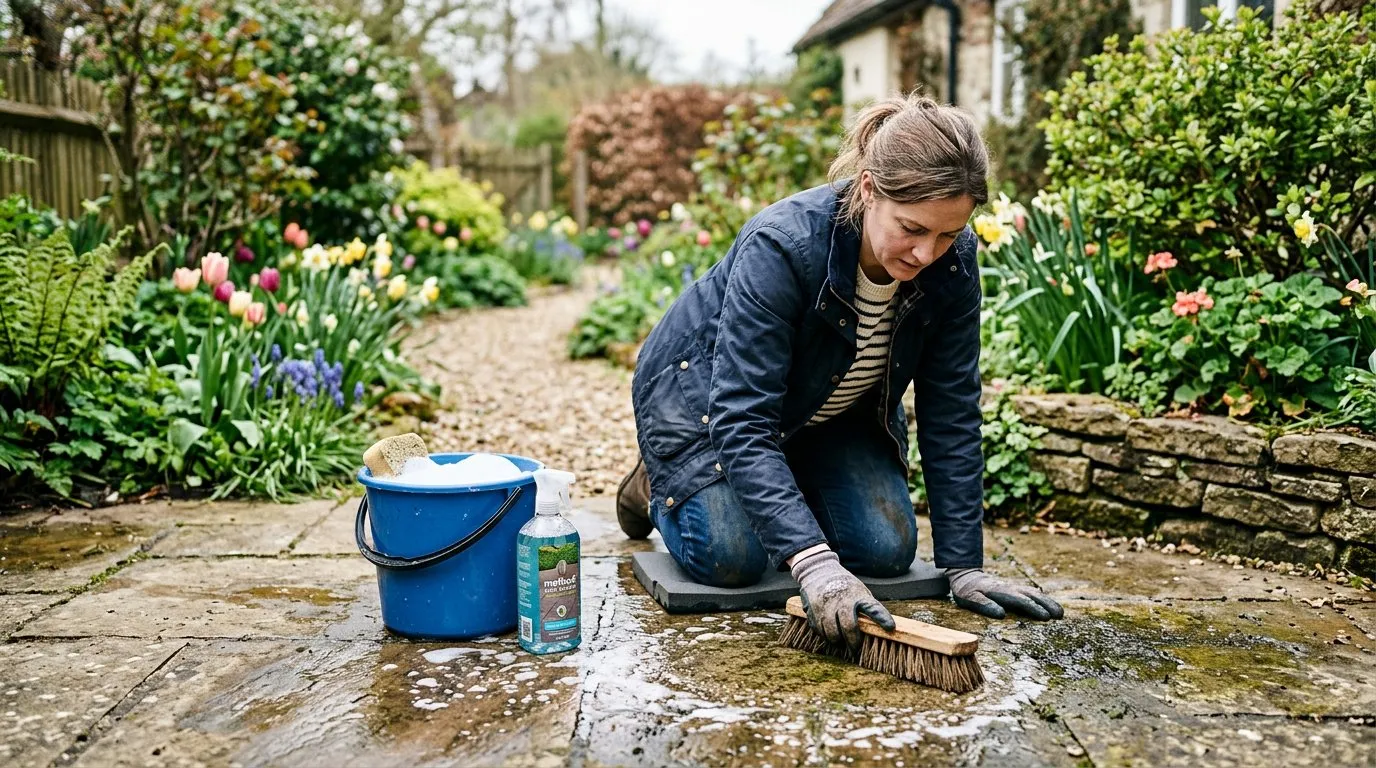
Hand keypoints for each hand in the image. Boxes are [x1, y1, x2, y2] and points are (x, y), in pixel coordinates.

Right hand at [790, 549, 894, 647]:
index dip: (882, 618)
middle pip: (849, 626)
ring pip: (831, 633)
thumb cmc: (844, 586)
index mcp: (857, 594)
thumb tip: (880, 630)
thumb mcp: (858, 591)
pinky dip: (824, 635)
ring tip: (840, 641)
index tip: (890, 628)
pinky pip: (818, 630)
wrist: (817, 570)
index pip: (873, 607)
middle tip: (854, 649)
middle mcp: (841, 599)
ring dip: (837, 641)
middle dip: (853, 642)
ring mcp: (825, 605)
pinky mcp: (812, 610)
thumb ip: (866, 607)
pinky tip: (828, 632)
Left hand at [946, 568, 1063, 620]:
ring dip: (1048, 602)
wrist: (967, 577)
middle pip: (1031, 596)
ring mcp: (1014, 588)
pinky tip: (1050, 606)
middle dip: (1046, 605)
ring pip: (1034, 594)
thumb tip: (1001, 614)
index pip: (1020, 601)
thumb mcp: (970, 598)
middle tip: (1060, 615)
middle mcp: (1010, 588)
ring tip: (1060, 613)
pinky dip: (1042, 599)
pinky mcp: (1015, 590)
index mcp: (1000, 592)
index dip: (1033, 608)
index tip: (1046, 617)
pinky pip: (1031, 593)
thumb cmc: (967, 591)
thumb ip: (984, 605)